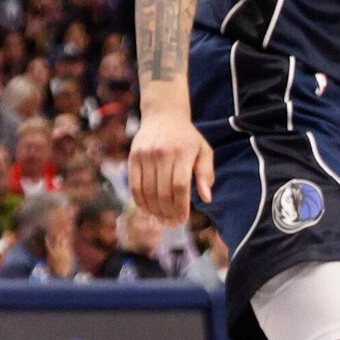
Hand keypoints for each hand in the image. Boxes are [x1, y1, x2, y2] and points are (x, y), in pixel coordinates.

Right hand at [128, 112, 213, 226]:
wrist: (163, 115)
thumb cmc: (187, 138)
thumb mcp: (204, 151)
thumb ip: (206, 174)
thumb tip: (206, 198)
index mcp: (184, 152)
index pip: (180, 186)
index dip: (181, 207)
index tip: (182, 220)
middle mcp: (163, 153)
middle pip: (163, 191)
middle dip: (167, 212)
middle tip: (171, 224)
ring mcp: (146, 155)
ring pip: (148, 191)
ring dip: (154, 210)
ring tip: (160, 220)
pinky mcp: (133, 157)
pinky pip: (134, 185)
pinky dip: (140, 201)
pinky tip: (147, 210)